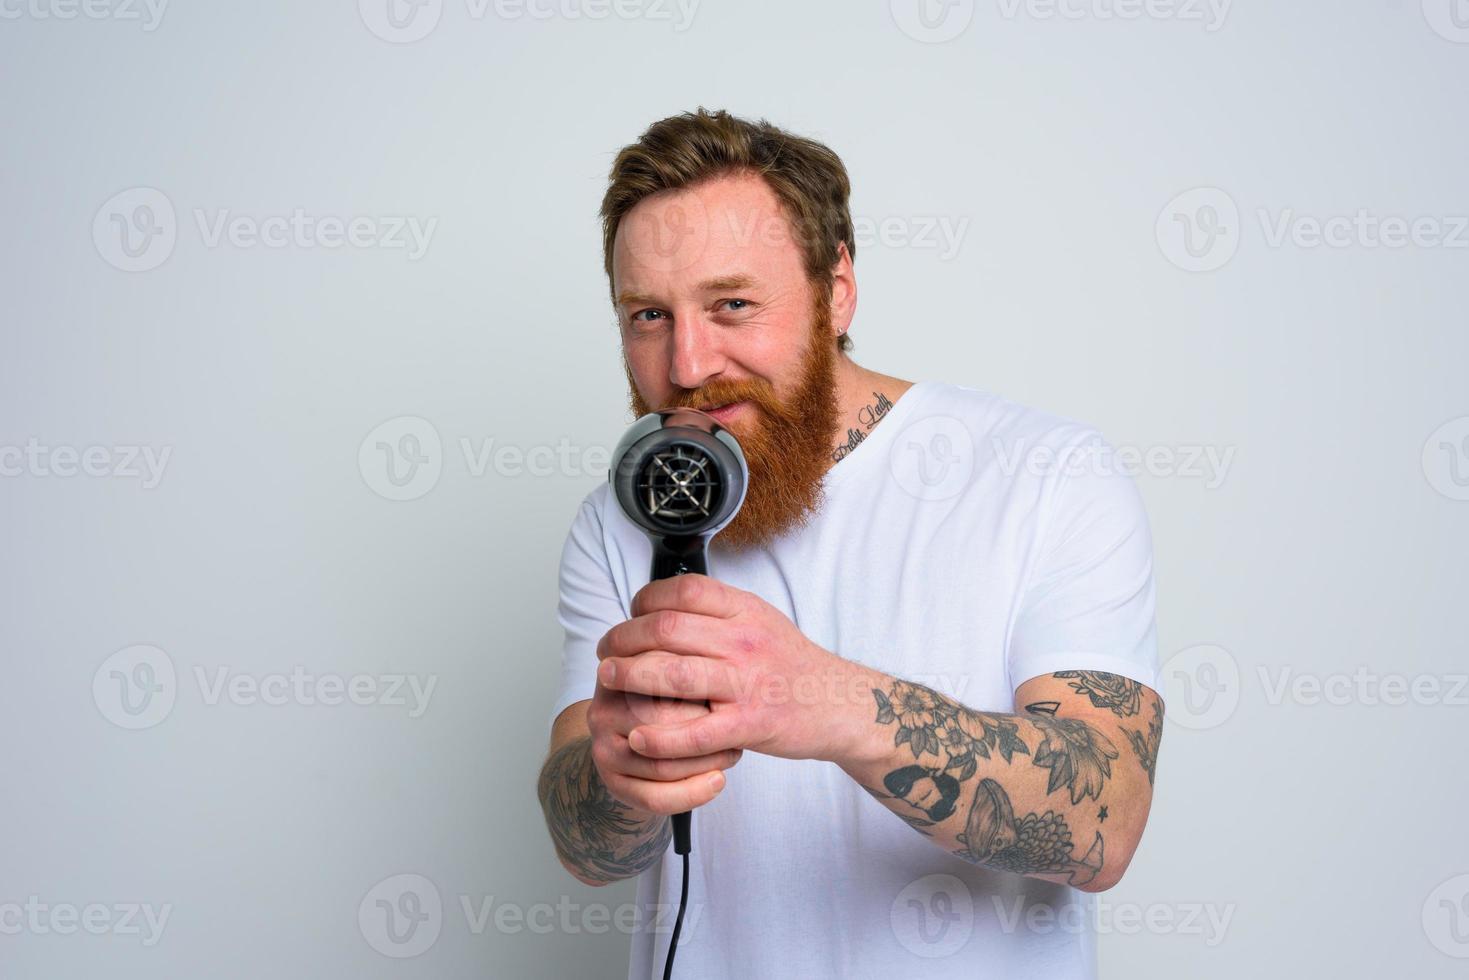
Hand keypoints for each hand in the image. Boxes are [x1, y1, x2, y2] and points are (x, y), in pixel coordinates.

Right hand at [584, 662, 741, 816]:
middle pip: (662, 723)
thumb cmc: (665, 701)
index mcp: (619, 674)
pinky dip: (692, 794)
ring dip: (706, 763)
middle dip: (707, 729)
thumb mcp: (671, 672)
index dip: (700, 689)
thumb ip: (689, 665)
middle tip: (736, 729)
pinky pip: (654, 797)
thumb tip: (730, 667)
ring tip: (732, 754)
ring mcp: (603, 750)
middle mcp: (603, 711)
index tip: (729, 694)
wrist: (636, 740)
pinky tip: (716, 781)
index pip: (661, 678)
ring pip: (661, 765)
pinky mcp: (612, 783)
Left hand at [595, 574, 869, 764]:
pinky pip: (694, 732)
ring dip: (629, 678)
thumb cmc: (793, 665)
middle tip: (607, 651)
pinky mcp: (750, 725)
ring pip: (673, 675)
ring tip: (609, 680)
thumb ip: (719, 610)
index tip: (631, 614)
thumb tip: (666, 601)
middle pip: (667, 629)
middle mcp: (745, 642)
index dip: (646, 600)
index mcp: (746, 612)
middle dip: (624, 638)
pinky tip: (637, 737)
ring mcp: (747, 684)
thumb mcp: (762, 620)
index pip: (684, 591)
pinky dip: (659, 737)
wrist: (839, 705)